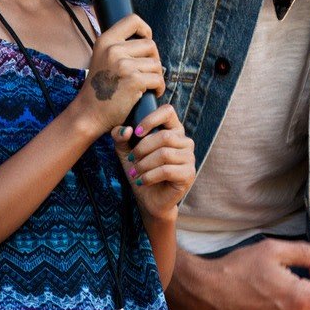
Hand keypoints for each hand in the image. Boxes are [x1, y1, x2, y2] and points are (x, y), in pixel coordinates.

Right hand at [78, 14, 164, 133]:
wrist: (88, 113)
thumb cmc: (100, 88)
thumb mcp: (102, 58)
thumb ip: (119, 46)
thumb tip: (147, 38)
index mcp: (105, 40)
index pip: (133, 20)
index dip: (145, 30)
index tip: (146, 42)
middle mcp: (113, 49)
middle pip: (150, 45)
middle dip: (153, 60)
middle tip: (148, 73)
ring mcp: (123, 64)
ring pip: (156, 64)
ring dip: (156, 76)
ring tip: (148, 85)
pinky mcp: (133, 80)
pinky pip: (158, 79)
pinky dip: (159, 88)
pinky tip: (152, 93)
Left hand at [113, 102, 194, 220]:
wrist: (148, 198)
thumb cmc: (140, 169)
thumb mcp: (125, 150)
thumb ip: (120, 136)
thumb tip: (127, 129)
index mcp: (172, 129)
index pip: (168, 111)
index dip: (151, 119)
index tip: (136, 132)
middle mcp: (185, 141)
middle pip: (164, 136)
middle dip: (142, 148)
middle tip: (131, 160)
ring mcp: (189, 157)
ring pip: (164, 153)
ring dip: (144, 164)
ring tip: (134, 172)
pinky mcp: (189, 174)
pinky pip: (167, 170)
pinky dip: (150, 176)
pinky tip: (141, 180)